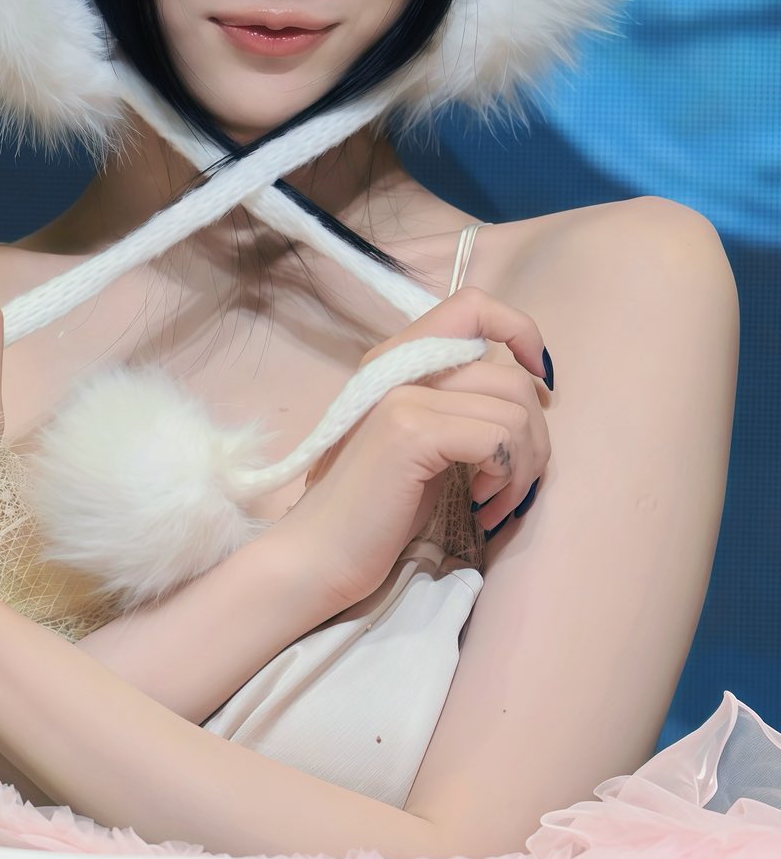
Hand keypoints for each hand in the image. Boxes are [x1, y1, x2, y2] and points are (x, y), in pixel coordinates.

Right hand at [276, 287, 551, 609]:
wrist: (320, 553)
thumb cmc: (376, 507)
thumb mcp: (422, 440)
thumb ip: (456, 404)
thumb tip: (529, 392)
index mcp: (400, 360)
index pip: (472, 305)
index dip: (519, 331)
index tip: (539, 384)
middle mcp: (399, 364)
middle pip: (510, 376)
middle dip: (534, 437)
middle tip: (515, 482)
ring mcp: (402, 394)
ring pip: (513, 409)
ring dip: (524, 465)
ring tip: (499, 500)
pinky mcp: (410, 431)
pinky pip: (497, 437)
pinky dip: (507, 476)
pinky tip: (484, 504)